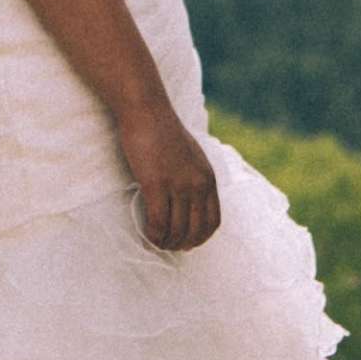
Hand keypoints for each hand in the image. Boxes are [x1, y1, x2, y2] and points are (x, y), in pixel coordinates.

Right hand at [119, 105, 224, 251]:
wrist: (147, 112)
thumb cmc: (164, 132)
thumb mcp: (192, 156)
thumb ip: (195, 178)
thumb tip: (189, 201)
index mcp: (208, 178)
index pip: (213, 221)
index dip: (200, 238)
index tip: (187, 242)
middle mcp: (197, 184)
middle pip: (195, 230)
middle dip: (182, 244)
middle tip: (169, 247)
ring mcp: (178, 185)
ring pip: (176, 230)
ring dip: (166, 242)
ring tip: (156, 243)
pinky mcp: (156, 184)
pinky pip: (158, 221)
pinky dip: (153, 235)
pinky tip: (147, 236)